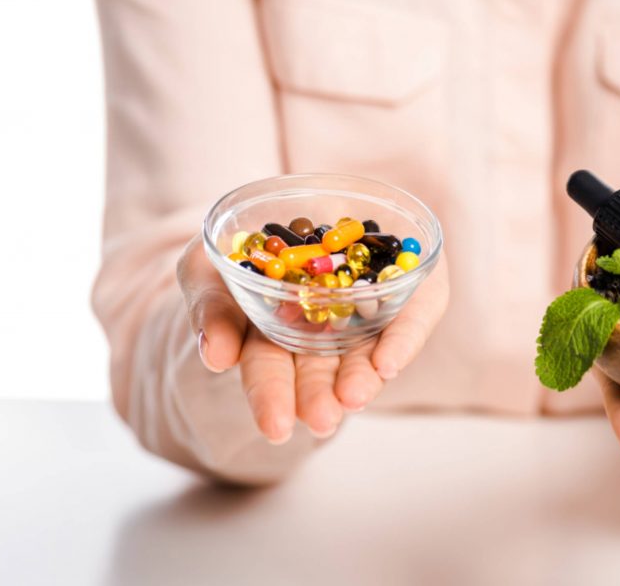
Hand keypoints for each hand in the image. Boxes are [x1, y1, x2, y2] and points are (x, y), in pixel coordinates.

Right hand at [177, 235, 448, 443]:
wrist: (309, 193)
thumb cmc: (240, 240)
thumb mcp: (206, 266)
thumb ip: (210, 308)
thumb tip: (217, 359)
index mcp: (275, 340)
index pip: (273, 372)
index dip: (273, 399)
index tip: (276, 426)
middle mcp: (325, 334)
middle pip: (324, 371)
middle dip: (321, 396)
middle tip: (322, 419)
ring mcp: (370, 313)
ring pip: (368, 352)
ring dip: (361, 377)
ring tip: (353, 396)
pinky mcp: (412, 291)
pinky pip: (413, 318)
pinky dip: (401, 340)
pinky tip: (387, 363)